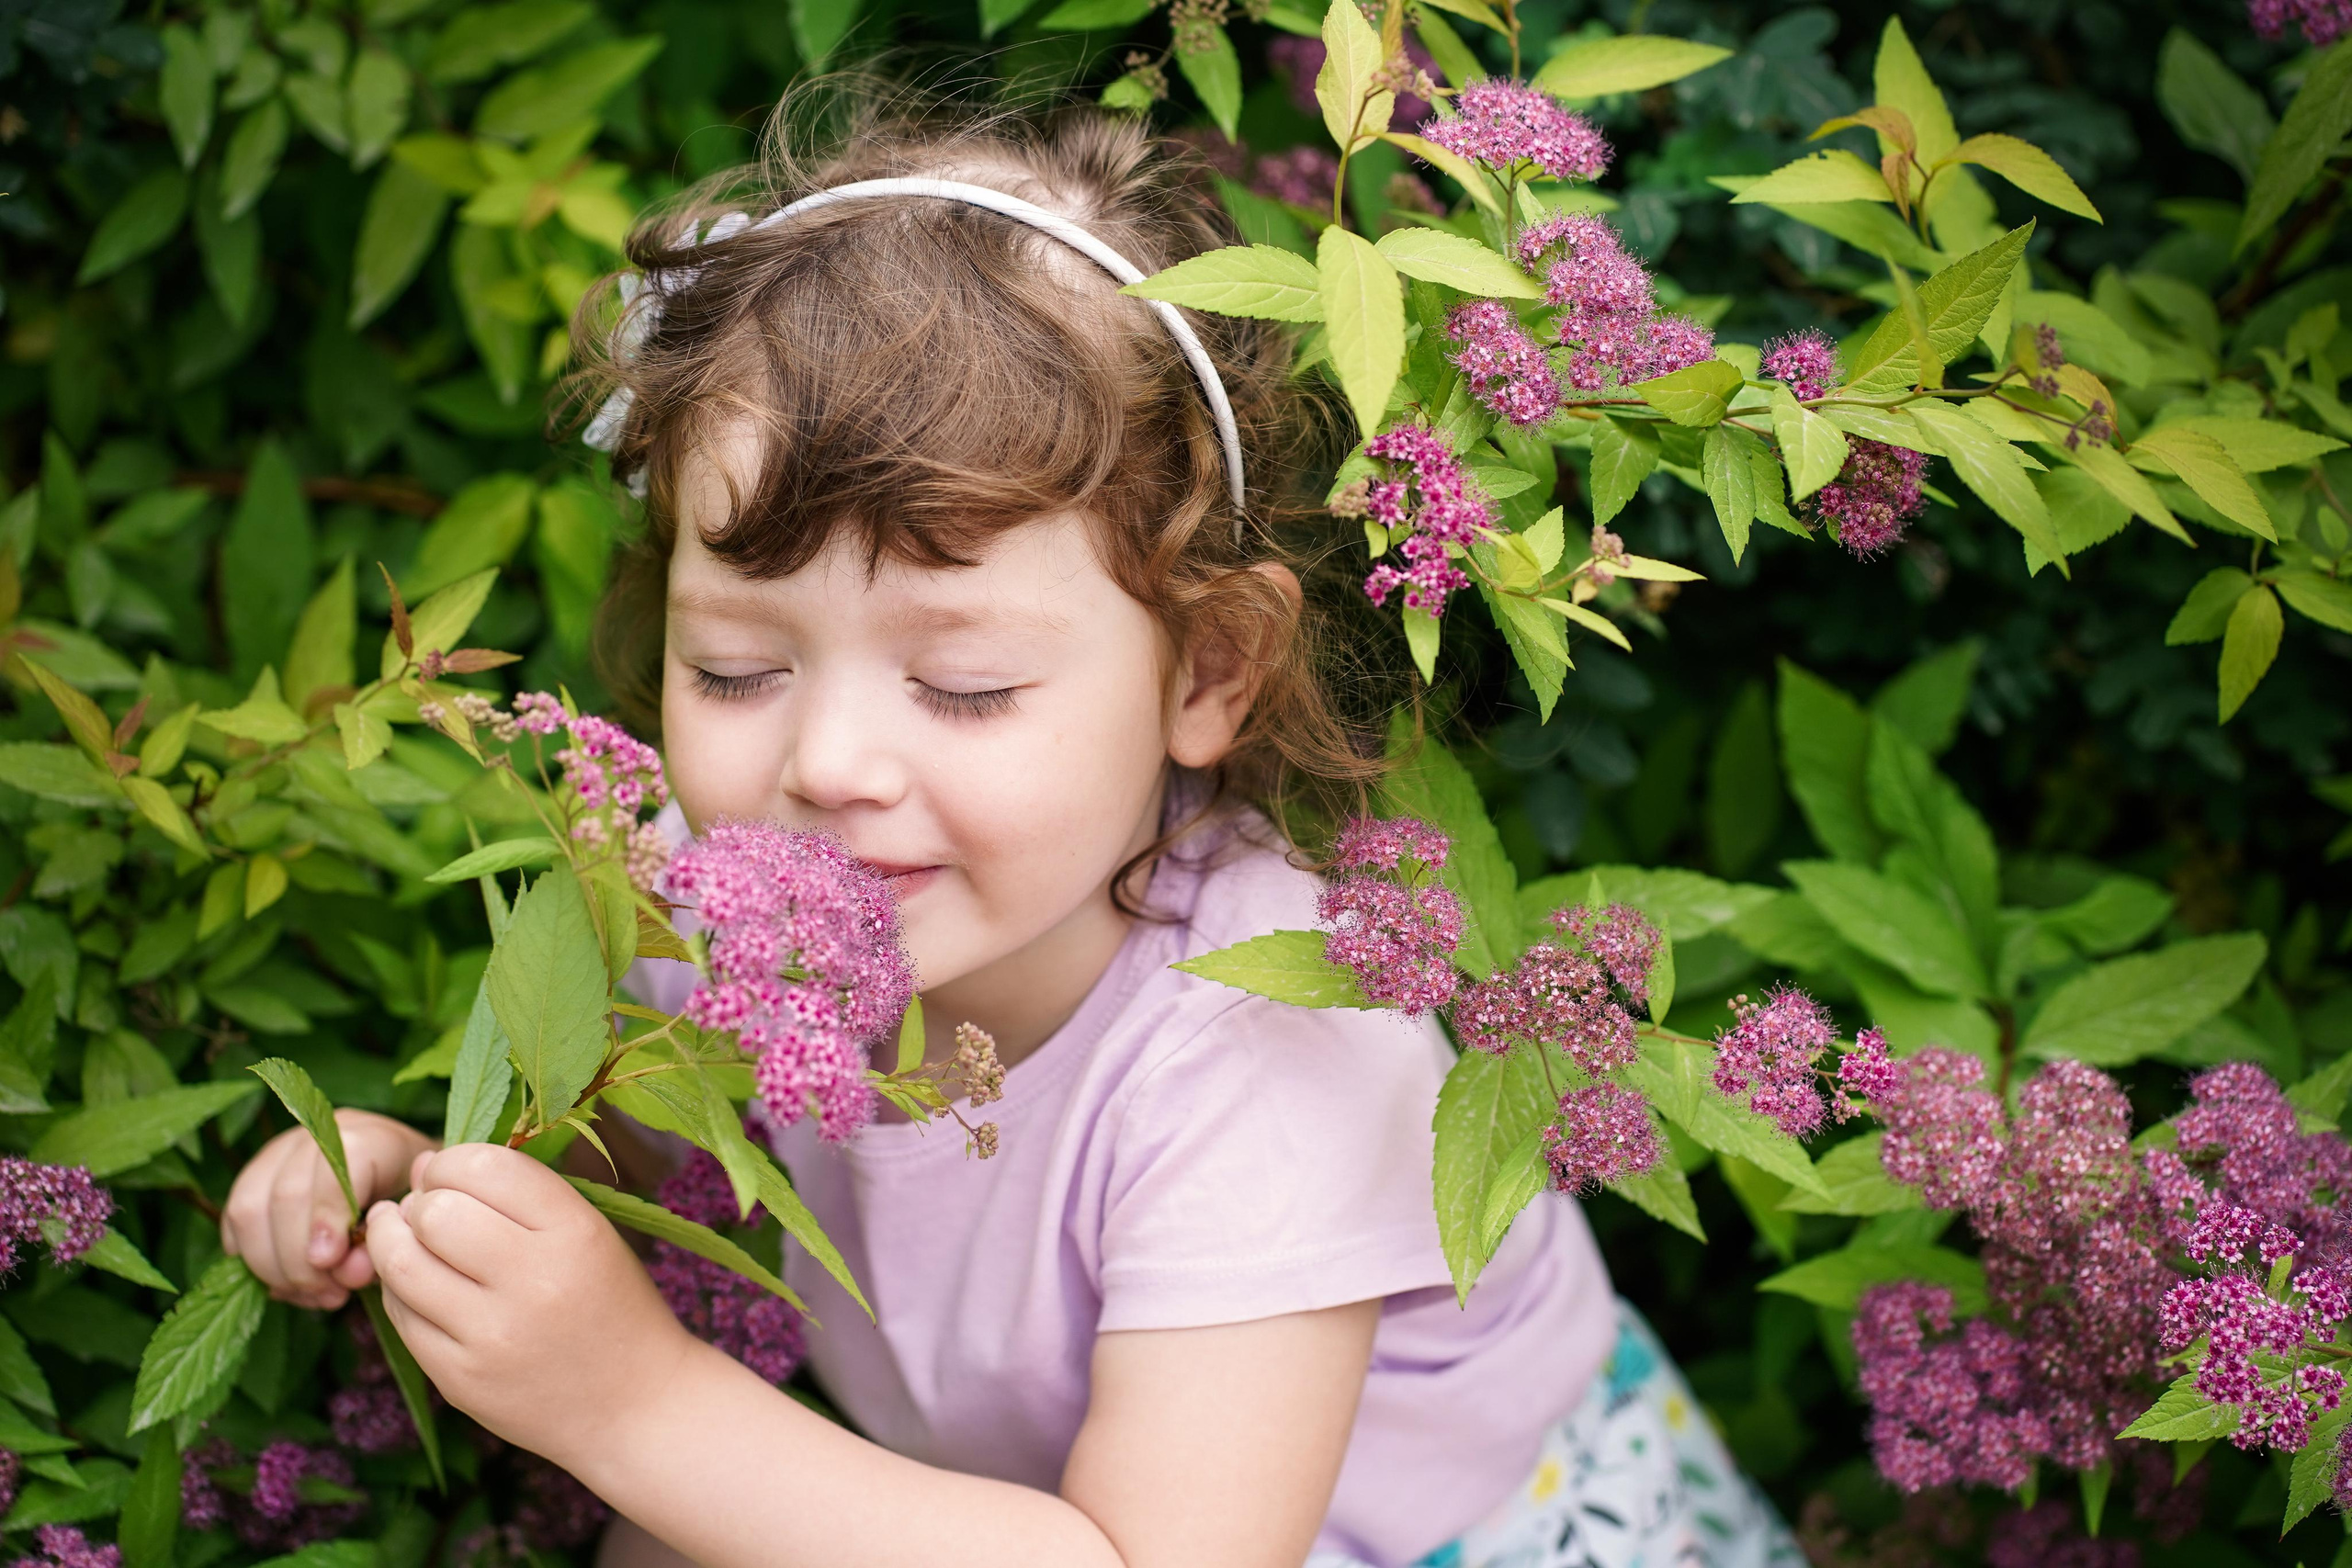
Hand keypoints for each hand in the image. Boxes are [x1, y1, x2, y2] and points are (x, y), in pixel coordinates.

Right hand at [222, 1110, 438, 1308]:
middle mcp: (317, 1138)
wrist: (401, 1183)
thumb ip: (386, 1243)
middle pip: (286, 1194)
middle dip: (299, 1258)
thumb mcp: (414, 1223)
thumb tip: (345, 1271)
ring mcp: (278, 1154)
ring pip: (249, 1209)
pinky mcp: (252, 1179)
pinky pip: (234, 1224)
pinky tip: (290, 1286)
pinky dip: (255, 1263)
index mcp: (370, 1138)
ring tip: (313, 1294)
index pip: (337, 1167)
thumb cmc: (412, 1207)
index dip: (328, 1216)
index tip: (329, 1262)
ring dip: (273, 1267)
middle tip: (329, 1293)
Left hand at [364, 1144, 698, 1464]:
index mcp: (576, 1233)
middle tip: (428, 1206)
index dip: (452, 1160)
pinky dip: (400, 1289)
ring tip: (400, 1232)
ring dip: (392, 1239)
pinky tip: (417, 1282)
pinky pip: (402, 1317)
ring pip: (403, 1265)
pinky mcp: (461, 1378)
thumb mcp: (591, 1234)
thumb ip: (519, 1195)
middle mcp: (534, 1281)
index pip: (486, 1167)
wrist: (634, 1406)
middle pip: (436, 1213)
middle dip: (422, 1200)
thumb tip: (423, 1164)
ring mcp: (493, 1336)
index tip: (450, 1172)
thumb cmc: (612, 1306)